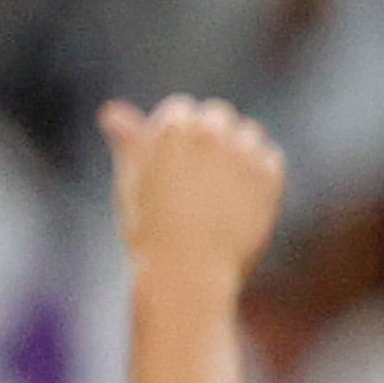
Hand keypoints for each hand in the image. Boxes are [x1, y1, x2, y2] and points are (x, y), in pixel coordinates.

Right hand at [102, 96, 284, 293]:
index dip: (176, 137)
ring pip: (248, 132)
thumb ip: (129, 142)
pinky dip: (260, 171)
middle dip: (210, 136)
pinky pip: (270, 157)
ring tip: (221, 189)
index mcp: (172, 127)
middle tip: (199, 178)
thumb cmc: (150, 230)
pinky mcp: (269, 175)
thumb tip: (113, 111)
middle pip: (217, 114)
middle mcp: (210, 132)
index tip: (174, 166)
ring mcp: (243, 152)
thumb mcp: (132, 182)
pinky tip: (242, 198)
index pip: (181, 108)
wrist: (188, 273)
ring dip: (239, 149)